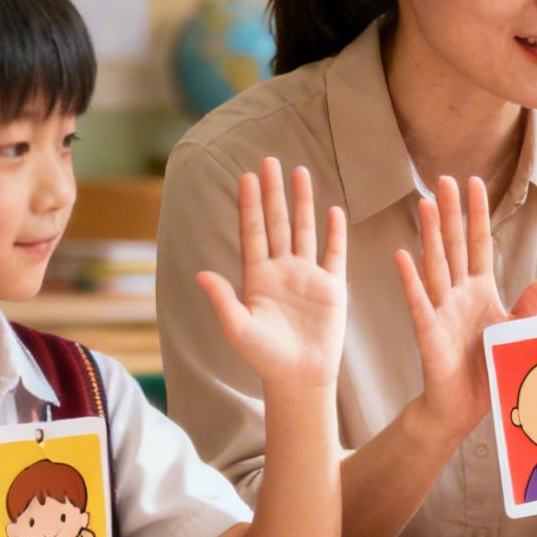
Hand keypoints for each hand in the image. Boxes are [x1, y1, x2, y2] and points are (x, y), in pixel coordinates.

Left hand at [197, 158, 348, 389]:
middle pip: (277, 222)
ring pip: (304, 230)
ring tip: (300, 172)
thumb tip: (201, 273)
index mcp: (257, 277)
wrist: (300, 376)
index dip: (250, 205)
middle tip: (270, 160)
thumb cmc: (265, 356)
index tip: (247, 177)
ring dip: (302, 202)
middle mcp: (281, 270)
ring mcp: (307, 276)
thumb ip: (223, 300)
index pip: (253, 232)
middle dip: (273, 192)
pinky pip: (334, 253)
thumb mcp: (238, 328)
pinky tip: (333, 211)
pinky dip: (334, 232)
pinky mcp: (332, 286)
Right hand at [395, 176, 536, 435]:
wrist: (462, 408)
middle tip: (444, 179)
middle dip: (450, 213)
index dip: (477, 214)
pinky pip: (420, 303)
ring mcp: (441, 311)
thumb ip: (529, 306)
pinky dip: (410, 281)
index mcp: (480, 291)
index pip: (479, 244)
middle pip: (454, 245)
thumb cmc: (485, 368)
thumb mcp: (515, 333)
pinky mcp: (429, 333)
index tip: (475, 183)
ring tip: (424, 203)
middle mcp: (458, 295)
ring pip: (436, 265)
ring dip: (429, 234)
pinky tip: (402, 257)